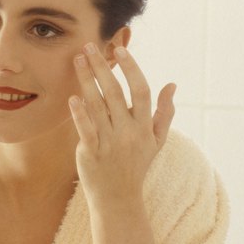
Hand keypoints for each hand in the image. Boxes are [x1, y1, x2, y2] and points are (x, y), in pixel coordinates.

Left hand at [69, 43, 174, 204]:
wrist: (119, 198)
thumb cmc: (137, 164)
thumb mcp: (157, 140)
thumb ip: (165, 112)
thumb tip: (172, 84)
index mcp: (145, 126)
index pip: (141, 91)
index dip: (131, 69)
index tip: (119, 49)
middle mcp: (129, 132)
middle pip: (115, 93)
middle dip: (102, 67)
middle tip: (89, 46)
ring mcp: (110, 142)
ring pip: (97, 106)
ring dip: (87, 80)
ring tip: (77, 60)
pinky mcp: (91, 152)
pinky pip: (85, 130)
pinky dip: (79, 114)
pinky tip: (72, 97)